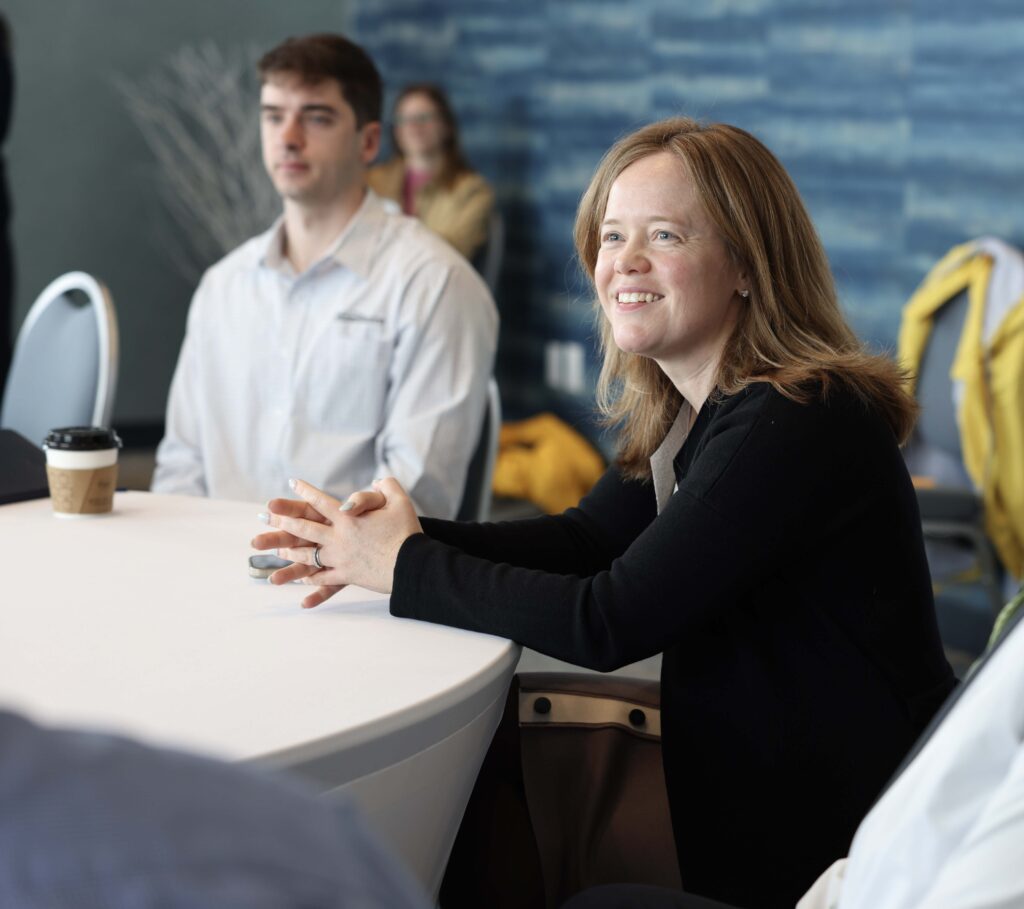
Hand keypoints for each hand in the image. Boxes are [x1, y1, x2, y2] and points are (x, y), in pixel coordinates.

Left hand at [250, 477, 422, 607]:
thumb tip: (378, 480)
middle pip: (304, 528)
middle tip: (265, 517)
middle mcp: (338, 538)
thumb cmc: (407, 532)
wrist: (412, 565)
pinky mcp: (347, 576)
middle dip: (283, 522)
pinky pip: (323, 579)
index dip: (305, 491)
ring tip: (276, 552)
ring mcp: (340, 559)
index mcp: (348, 518)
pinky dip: (311, 579)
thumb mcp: (400, 501)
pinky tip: (302, 580)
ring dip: (290, 553)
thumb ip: (387, 486)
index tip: (292, 483)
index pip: (321, 501)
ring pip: (309, 556)